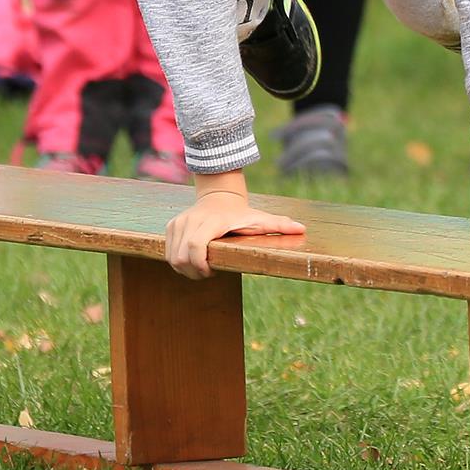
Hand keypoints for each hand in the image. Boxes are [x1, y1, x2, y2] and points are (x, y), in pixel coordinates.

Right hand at [163, 190, 305, 279]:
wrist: (220, 195)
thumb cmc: (241, 213)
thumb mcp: (259, 218)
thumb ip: (278, 224)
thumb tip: (301, 229)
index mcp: (211, 221)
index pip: (195, 248)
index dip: (200, 266)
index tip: (211, 272)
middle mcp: (191, 220)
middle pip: (180, 256)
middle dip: (193, 272)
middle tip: (208, 274)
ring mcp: (178, 222)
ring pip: (171, 256)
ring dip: (185, 269)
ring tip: (202, 268)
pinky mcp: (171, 226)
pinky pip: (167, 251)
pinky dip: (178, 261)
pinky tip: (193, 260)